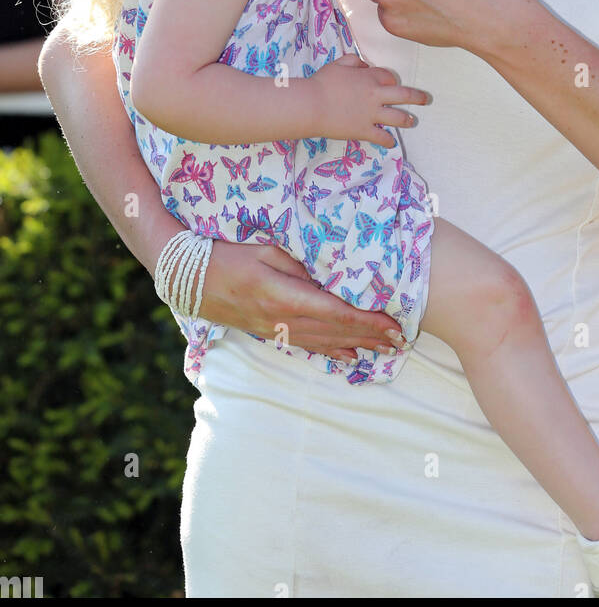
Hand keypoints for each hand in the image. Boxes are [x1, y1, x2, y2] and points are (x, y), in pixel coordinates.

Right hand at [201, 239, 405, 360]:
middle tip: (401, 340)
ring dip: (356, 345)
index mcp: (283, 295)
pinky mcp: (269, 334)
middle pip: (335, 331)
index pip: (336, 312)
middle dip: (370, 336)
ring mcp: (275, 330)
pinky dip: (331, 352)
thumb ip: (300, 264)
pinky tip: (349, 358)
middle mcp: (282, 319)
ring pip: (324, 342)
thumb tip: (331, 274)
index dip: (367, 320)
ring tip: (384, 349)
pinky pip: (306, 346)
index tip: (393, 323)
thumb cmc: (227, 253)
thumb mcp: (266, 249)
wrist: (189, 278)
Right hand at [310, 52, 428, 148]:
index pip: (389, 77)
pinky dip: (388, 141)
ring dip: (407, 119)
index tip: (390, 84)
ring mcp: (372, 114)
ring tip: (412, 121)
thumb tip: (364, 64)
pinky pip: (382, 137)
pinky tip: (391, 142)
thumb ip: (353, 60)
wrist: (311, 105)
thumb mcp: (338, 64)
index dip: (391, 80)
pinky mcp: (364, 130)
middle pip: (404, 95)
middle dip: (417, 97)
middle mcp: (376, 95)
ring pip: (398, 117)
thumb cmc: (322, 83)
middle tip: (425, 99)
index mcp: (370, 77)